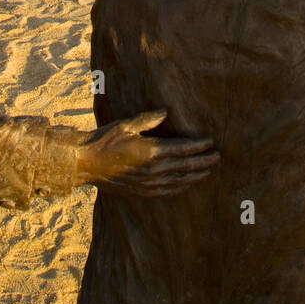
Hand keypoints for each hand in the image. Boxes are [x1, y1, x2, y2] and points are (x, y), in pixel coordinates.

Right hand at [75, 110, 218, 195]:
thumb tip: (166, 111)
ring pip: (179, 181)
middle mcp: (153, 169)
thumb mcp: (127, 125)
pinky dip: (179, 188)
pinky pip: (166, 191)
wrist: (86, 164)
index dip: (198, 146)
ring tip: (207, 171)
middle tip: (218, 157)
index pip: (182, 149)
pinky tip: (186, 185)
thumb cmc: (105, 140)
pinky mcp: (142, 191)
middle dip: (203, 161)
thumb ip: (148, 119)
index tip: (210, 143)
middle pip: (185, 166)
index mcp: (151, 151)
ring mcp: (148, 183)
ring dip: (195, 176)